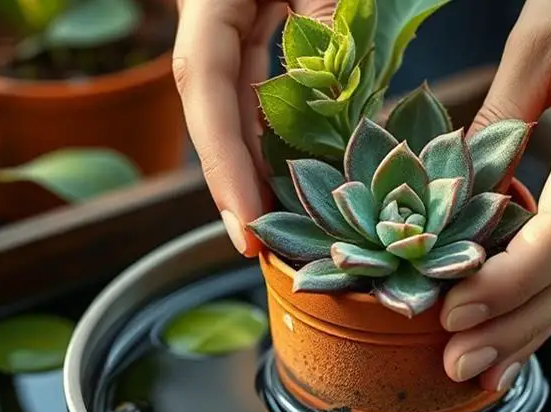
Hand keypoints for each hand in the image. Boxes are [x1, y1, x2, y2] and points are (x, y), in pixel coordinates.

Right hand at [172, 0, 335, 255]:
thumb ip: (326, 19)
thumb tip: (344, 101)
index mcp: (206, 3)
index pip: (206, 93)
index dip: (223, 166)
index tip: (245, 227)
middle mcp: (206, 23)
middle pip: (216, 115)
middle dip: (240, 183)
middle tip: (267, 248)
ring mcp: (226, 25)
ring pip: (235, 106)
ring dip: (258, 162)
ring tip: (285, 220)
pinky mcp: (249, 23)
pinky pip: (256, 85)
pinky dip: (276, 127)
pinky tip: (297, 166)